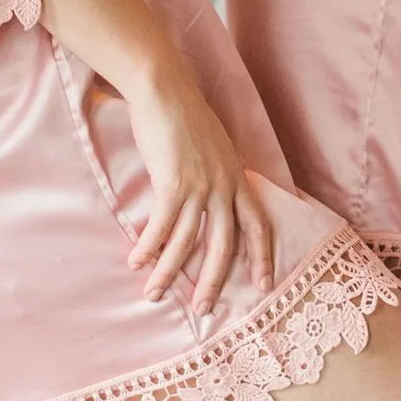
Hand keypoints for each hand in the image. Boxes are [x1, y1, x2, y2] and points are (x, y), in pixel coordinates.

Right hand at [123, 60, 275, 314]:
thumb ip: (218, 175)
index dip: (261, 256)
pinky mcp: (173, 183)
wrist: (167, 91)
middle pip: (225, 244)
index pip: (258, 224)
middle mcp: (225, 186)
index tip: (264, 283)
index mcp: (238, 178)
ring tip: (154, 295)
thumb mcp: (215, 149)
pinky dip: (149, 247)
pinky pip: (162, 225)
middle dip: (214, 279)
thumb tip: (213, 197)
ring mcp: (201, 186)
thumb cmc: (186, 117)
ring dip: (169, 271)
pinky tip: (136, 263)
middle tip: (205, 308)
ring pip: (189, 242)